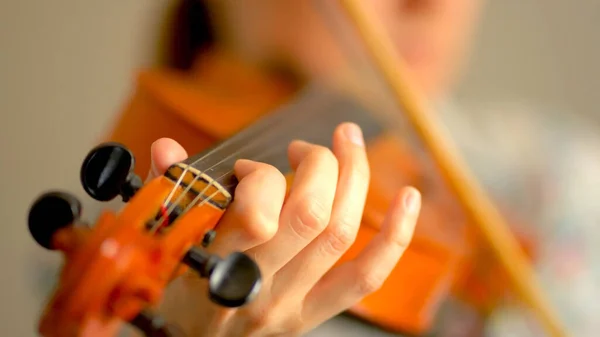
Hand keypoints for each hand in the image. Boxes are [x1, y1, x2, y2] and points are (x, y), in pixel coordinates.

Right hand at [144, 123, 420, 336]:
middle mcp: (260, 288)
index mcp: (216, 268)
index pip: (257, 215)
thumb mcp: (162, 249)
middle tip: (305, 148)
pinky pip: (366, 276)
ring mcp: (293, 303)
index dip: (262, 176)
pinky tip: (408, 198)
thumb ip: (169, 195)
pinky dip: (395, 235)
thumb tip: (167, 147)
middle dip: (318, 163)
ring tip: (348, 143)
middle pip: (311, 214)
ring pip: (342, 232)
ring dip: (354, 177)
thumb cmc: (174, 297)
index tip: (250, 169)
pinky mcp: (315, 313)